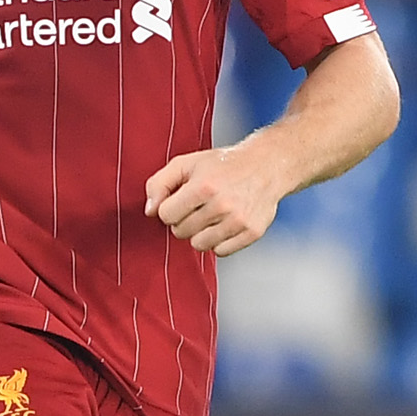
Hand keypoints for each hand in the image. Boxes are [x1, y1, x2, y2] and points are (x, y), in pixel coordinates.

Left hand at [143, 141, 282, 255]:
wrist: (266, 166)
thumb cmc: (223, 165)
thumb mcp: (187, 163)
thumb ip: (159, 183)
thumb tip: (150, 210)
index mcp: (203, 186)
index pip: (166, 215)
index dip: (169, 208)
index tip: (181, 200)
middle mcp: (222, 205)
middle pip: (180, 232)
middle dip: (184, 220)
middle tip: (198, 205)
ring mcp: (238, 221)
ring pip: (199, 245)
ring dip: (200, 233)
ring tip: (211, 215)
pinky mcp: (251, 233)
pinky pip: (220, 252)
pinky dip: (219, 241)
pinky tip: (225, 224)